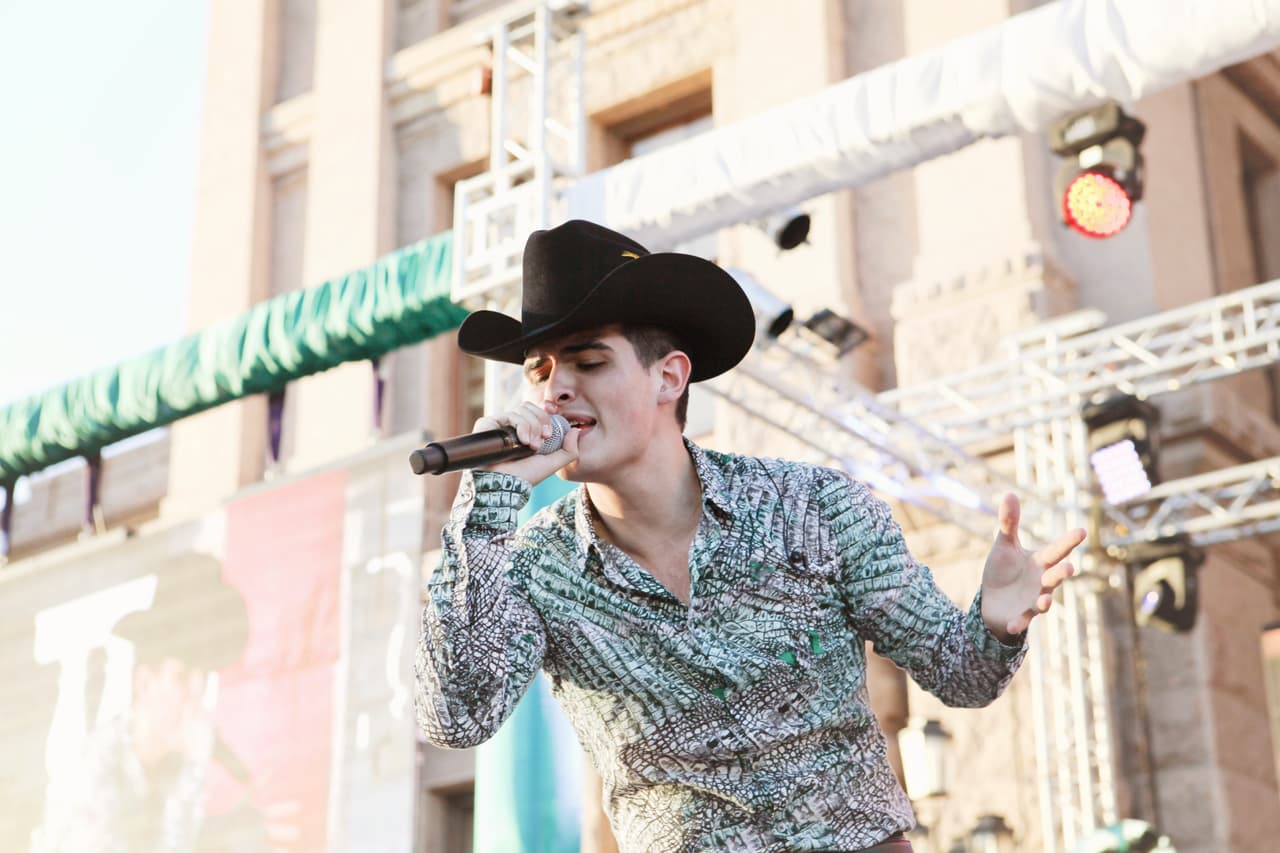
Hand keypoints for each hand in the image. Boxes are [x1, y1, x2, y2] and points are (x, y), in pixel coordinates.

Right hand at [474, 400, 578, 485]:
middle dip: (540, 421)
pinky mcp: (488, 425)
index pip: (535, 409)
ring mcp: (499, 424)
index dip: (545, 406)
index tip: (554, 411)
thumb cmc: (527, 476)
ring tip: (531, 445)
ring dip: (531, 426)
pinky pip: (506, 414)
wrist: (507, 484)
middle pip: (529, 407)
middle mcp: (512, 425)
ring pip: (520, 410)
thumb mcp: (553, 464)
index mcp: (526, 430)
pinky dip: (519, 425)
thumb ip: (569, 450)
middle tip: (544, 438)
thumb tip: (576, 431)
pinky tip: (521, 441)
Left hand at [980, 494, 1085, 640]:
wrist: (993, 600)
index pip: (1056, 550)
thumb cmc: (1003, 571)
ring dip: (1045, 602)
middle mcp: (1041, 582)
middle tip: (1068, 568)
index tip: (1081, 531)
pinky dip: (1018, 624)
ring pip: (1043, 602)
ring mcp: (1033, 601)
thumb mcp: (1004, 546)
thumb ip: (1009, 523)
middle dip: (1061, 573)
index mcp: (1040, 562)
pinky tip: (1013, 625)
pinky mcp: (1020, 616)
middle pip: (1054, 577)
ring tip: (1046, 600)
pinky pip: (1021, 621)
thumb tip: (1010, 493)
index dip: (1068, 542)